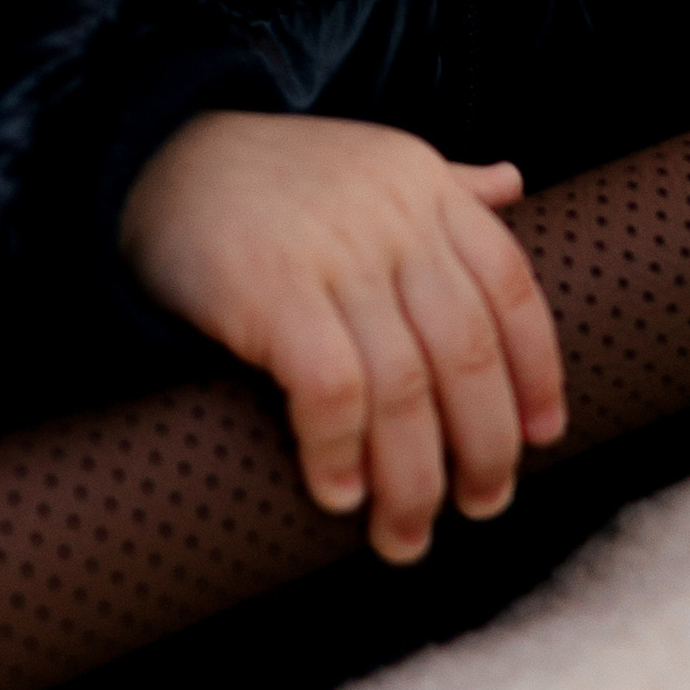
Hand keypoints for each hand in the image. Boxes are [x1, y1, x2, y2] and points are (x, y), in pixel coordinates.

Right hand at [118, 108, 566, 562]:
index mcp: (423, 186)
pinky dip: (340, 451)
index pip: (510, 288)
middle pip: (466, 351)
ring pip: (404, 387)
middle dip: (484, 445)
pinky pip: (330, 389)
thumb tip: (514, 185)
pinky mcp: (270, 290)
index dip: (536, 371)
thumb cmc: (266, 176)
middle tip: (481, 506)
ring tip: (405, 535)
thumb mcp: (367, 161)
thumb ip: (443, 184)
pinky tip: (337, 494)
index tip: (542, 439)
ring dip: (412, 480)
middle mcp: (391, 215)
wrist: (147, 154)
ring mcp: (333, 252)